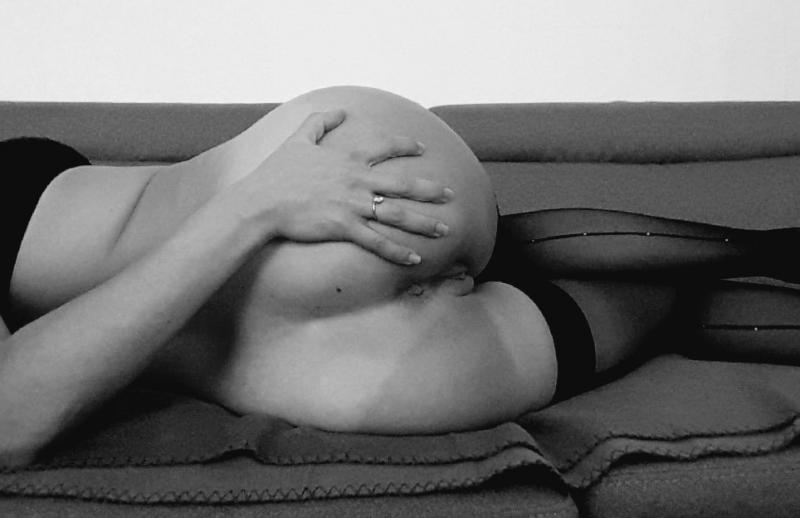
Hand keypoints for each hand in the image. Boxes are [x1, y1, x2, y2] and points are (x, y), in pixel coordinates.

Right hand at [229, 109, 453, 264]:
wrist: (260, 200)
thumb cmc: (277, 171)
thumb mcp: (298, 139)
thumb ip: (319, 122)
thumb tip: (339, 111)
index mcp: (347, 157)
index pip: (384, 147)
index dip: (405, 146)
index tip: (422, 148)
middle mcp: (356, 180)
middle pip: (402, 184)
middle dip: (429, 190)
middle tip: (451, 194)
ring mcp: (352, 204)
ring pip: (396, 214)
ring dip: (423, 223)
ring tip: (444, 229)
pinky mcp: (344, 227)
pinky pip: (377, 242)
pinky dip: (397, 252)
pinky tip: (415, 259)